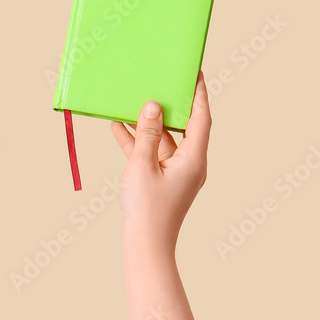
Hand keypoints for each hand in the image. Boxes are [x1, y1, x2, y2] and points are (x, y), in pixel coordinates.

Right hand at [111, 71, 211, 252]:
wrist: (146, 246)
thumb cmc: (147, 208)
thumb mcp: (142, 165)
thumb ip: (148, 133)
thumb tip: (154, 106)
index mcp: (193, 159)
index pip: (201, 118)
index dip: (199, 94)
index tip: (196, 73)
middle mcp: (190, 164)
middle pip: (184, 126)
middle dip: (171, 105)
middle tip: (162, 81)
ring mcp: (176, 173)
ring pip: (164, 140)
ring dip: (148, 123)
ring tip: (133, 100)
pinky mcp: (162, 181)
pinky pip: (152, 154)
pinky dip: (138, 141)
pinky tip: (118, 127)